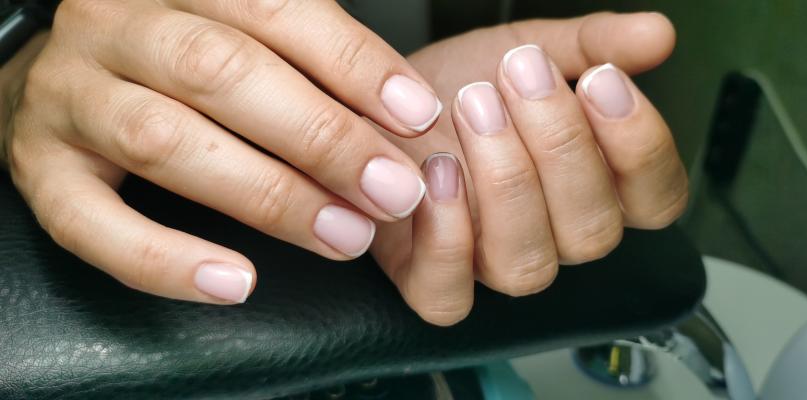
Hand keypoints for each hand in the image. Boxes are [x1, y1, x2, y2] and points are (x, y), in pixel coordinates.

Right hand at [1, 0, 444, 303]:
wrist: (65, 78)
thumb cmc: (180, 64)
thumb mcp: (246, 39)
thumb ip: (316, 69)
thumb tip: (406, 123)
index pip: (276, 8)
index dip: (353, 65)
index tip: (417, 117)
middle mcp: (116, 27)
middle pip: (221, 72)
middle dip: (321, 136)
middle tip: (392, 190)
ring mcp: (69, 96)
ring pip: (164, 140)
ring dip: (267, 196)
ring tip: (344, 236)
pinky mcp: (39, 169)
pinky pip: (90, 222)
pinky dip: (165, 259)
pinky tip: (236, 282)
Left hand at [371, 12, 688, 324]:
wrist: (378, 98)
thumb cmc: (459, 82)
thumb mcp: (528, 46)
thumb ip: (592, 44)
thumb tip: (655, 34)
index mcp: (594, 186)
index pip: (656, 199)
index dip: (640, 146)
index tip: (602, 80)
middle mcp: (551, 234)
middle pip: (592, 233)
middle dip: (560, 146)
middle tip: (522, 74)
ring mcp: (492, 262)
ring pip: (526, 266)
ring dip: (506, 182)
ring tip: (475, 105)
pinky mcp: (428, 277)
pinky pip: (448, 298)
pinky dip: (445, 240)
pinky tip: (438, 171)